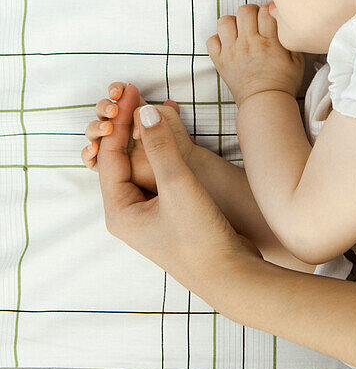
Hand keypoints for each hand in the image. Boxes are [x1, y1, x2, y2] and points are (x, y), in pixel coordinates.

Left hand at [95, 84, 261, 310]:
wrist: (230, 276)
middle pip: (120, 160)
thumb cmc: (200, 238)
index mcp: (120, 211)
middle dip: (127, 126)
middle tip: (136, 94)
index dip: (121, 121)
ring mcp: (148, 216)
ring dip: (145, 138)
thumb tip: (144, 112)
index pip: (111, 156)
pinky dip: (161, 152)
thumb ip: (161, 148)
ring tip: (152, 109)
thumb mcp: (179, 187)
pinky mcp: (168, 216)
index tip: (132, 92)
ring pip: (139, 167)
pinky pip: (157, 175)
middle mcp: (128, 214)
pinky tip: (172, 136)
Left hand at [206, 4, 304, 107]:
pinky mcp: (220, 61)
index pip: (265, 11)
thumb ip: (291, 39)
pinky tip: (229, 45)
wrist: (265, 104)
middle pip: (245, 10)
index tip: (270, 17)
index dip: (269, 10)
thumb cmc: (283, 83)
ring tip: (240, 32)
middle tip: (256, 23)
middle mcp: (248, 43)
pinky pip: (212, 40)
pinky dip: (218, 40)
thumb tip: (285, 22)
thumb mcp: (297, 60)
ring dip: (233, 23)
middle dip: (252, 12)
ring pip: (225, 21)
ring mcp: (232, 52)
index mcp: (269, 42)